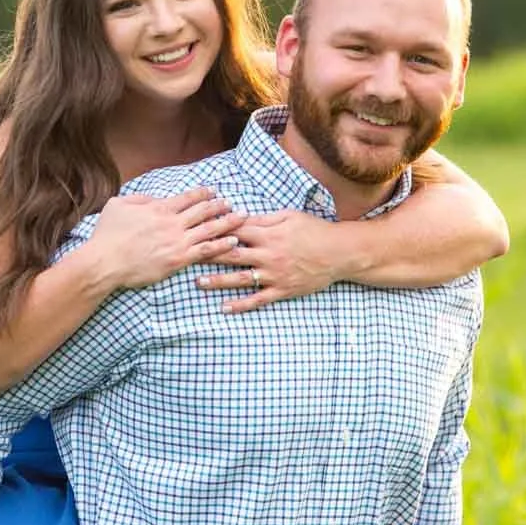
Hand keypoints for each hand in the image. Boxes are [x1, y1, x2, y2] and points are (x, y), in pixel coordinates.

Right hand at [83, 187, 243, 290]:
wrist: (105, 262)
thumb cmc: (108, 235)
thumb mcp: (119, 205)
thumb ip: (139, 198)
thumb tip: (154, 198)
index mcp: (159, 207)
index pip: (188, 197)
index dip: (203, 193)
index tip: (214, 191)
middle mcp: (172, 222)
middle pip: (203, 210)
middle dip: (221, 205)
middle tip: (233, 203)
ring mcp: (177, 241)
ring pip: (210, 229)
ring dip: (228, 222)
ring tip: (243, 217)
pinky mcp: (178, 259)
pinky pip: (206, 250)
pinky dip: (221, 245)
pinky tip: (234, 242)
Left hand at [196, 210, 340, 313]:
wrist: (339, 253)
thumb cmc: (314, 230)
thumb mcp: (288, 216)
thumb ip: (263, 218)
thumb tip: (239, 217)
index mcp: (268, 234)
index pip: (235, 231)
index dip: (215, 230)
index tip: (196, 231)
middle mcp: (268, 255)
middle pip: (231, 255)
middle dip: (207, 256)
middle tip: (186, 256)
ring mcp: (274, 274)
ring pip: (240, 279)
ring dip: (218, 281)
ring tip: (198, 282)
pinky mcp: (282, 290)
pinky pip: (258, 299)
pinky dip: (241, 305)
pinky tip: (224, 308)